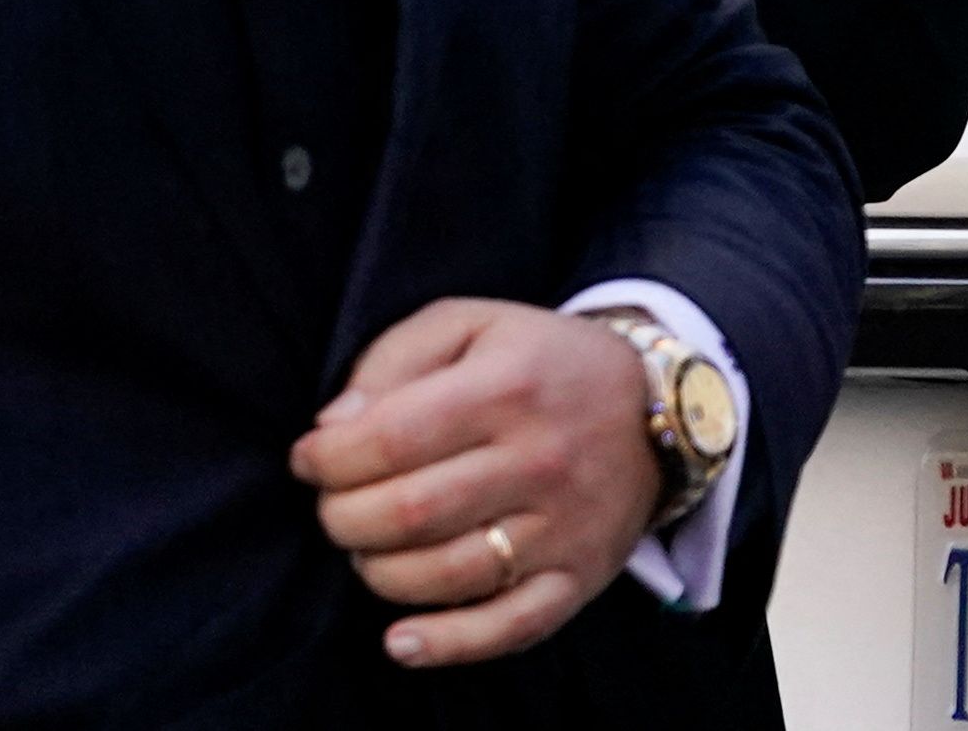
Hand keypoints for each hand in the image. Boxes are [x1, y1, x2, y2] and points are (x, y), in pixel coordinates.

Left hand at [287, 298, 660, 668]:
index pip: (389, 438)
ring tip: (364, 550)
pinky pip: (510, 627)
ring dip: (379, 572)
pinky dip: (448, 644)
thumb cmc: (539, 362)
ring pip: (448, 574)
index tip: (308, 460)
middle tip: (332, 507)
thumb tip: (333, 426)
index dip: (328, 458)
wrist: (659, 407)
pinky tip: (400, 641)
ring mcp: (563, 528)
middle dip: (343, 518)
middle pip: (409, 511)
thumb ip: (393, 359)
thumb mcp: (470, 324)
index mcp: (505, 388)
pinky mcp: (578, 579)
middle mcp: (538, 460)